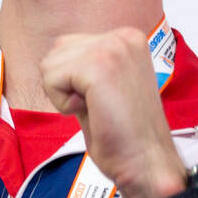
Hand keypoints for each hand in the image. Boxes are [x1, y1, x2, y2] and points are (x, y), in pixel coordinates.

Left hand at [39, 28, 187, 197]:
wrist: (147, 161)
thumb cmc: (126, 134)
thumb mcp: (105, 87)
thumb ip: (84, 68)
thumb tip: (51, 61)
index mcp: (127, 38)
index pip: (68, 46)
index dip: (72, 81)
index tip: (103, 100)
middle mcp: (122, 36)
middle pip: (56, 52)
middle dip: (65, 85)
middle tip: (99, 107)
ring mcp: (112, 48)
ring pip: (50, 65)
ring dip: (64, 95)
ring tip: (97, 109)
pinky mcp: (98, 66)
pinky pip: (52, 80)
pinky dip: (63, 104)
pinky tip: (92, 113)